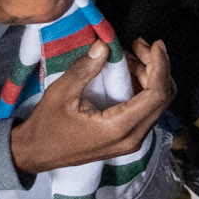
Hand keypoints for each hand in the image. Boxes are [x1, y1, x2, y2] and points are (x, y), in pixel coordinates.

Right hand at [10, 38, 174, 174]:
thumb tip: (104, 46)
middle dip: (156, 67)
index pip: (157, 95)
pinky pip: (146, 110)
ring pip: (156, 104)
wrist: (35, 154)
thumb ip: (84, 69)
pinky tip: (127, 71)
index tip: (156, 44)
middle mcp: (132, 137)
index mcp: (119, 128)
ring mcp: (132, 140)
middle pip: (162, 98)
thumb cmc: (46, 126)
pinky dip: (142, 87)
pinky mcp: (127, 138)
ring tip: (130, 55)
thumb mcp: (60, 93)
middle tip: (140, 46)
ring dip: (149, 76)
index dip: (161, 66)